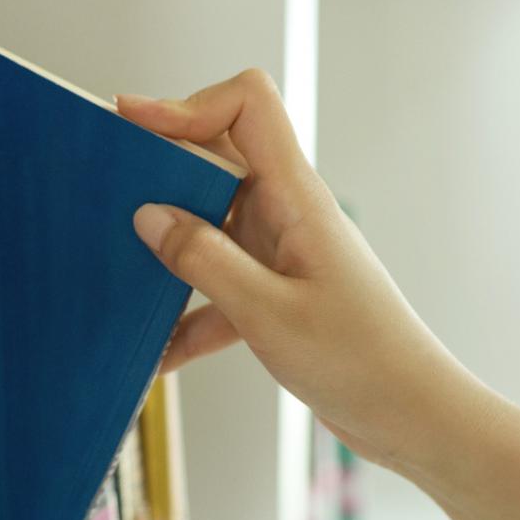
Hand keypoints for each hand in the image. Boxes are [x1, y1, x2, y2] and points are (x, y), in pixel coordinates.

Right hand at [118, 70, 487, 475]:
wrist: (412, 415)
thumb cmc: (361, 361)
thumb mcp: (267, 313)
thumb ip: (204, 260)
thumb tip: (148, 216)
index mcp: (297, 198)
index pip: (248, 106)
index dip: (188, 105)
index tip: (132, 123)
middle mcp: (289, 214)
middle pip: (216, 158)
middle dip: (162, 172)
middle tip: (108, 198)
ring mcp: (282, 253)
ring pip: (210, 224)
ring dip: (169, 247)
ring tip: (119, 271)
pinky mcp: (277, 294)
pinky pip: (220, 285)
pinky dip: (189, 312)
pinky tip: (158, 352)